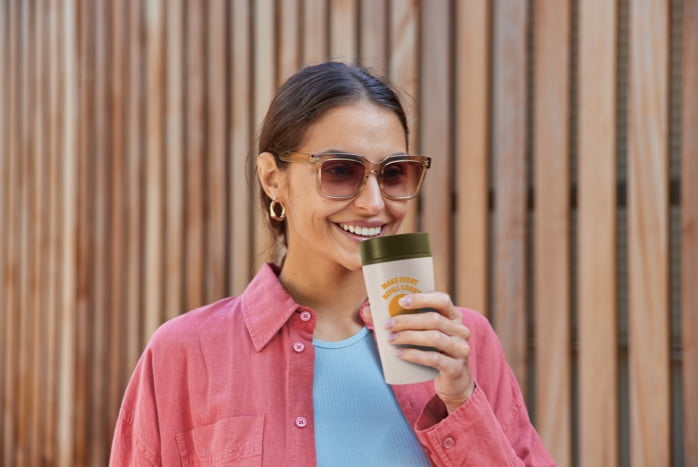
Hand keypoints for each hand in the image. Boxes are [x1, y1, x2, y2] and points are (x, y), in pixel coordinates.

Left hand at [361, 292, 474, 412]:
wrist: (454, 381)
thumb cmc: (433, 351)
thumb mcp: (422, 334)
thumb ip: (400, 320)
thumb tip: (368, 310)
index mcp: (453, 316)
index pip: (442, 300)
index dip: (422, 299)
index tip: (401, 301)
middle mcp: (460, 330)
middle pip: (434, 319)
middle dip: (407, 321)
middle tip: (387, 325)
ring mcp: (460, 349)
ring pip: (434, 338)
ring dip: (409, 337)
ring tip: (391, 339)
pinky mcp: (456, 367)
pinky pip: (434, 359)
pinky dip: (414, 355)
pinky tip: (400, 354)